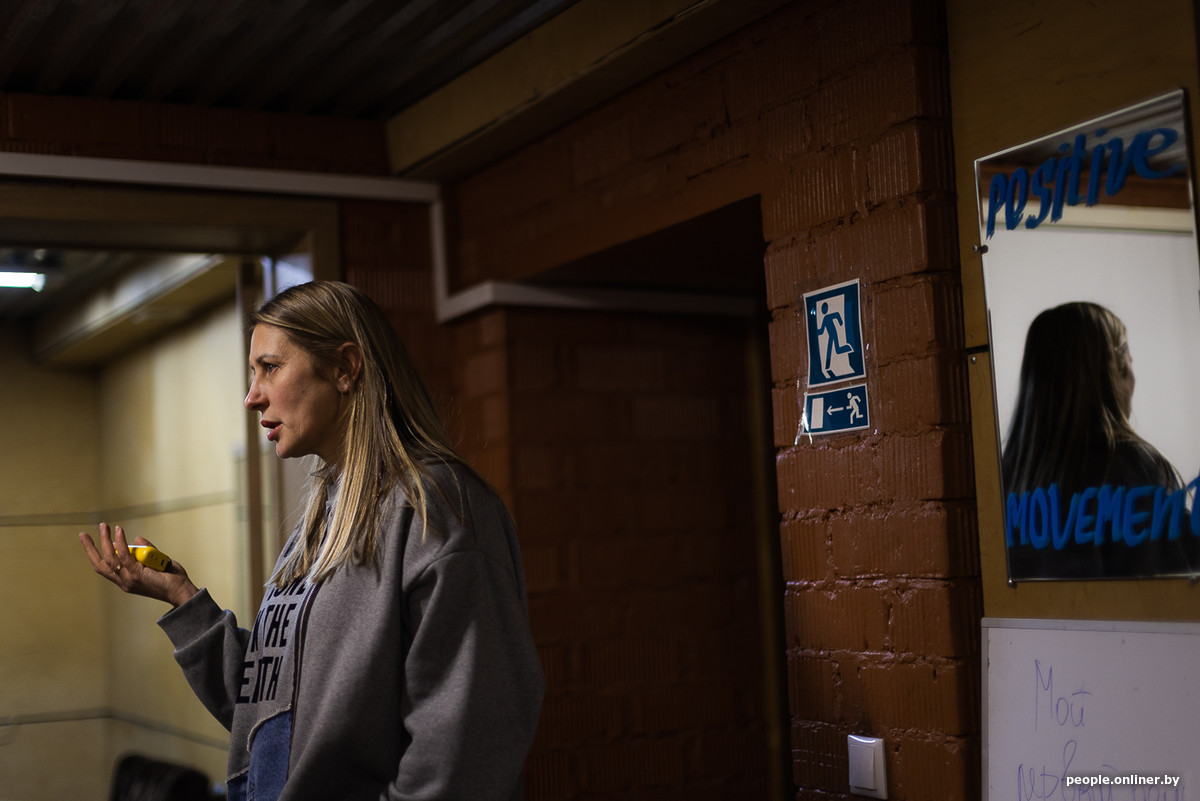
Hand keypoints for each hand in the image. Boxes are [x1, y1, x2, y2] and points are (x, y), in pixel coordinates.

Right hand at [79, 522, 199, 607]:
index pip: (104, 568)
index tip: (87, 541)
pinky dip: (120, 542)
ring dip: (105, 540)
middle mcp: (124, 581)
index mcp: (125, 580)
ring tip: (104, 526)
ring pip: (110, 558)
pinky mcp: (137, 574)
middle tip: (83, 534)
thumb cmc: (171, 578)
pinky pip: (125, 556)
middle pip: (100, 564)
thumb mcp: (154, 562)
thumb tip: (136, 539)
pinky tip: (118, 531)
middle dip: (90, 549)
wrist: (181, 590)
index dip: (94, 555)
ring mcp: (129, 579)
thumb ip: (145, 551)